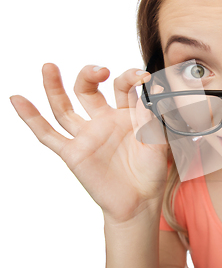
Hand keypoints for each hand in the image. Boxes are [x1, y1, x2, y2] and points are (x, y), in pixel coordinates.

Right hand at [10, 64, 169, 223]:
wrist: (141, 201)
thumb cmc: (151, 171)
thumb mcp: (157, 141)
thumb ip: (149, 118)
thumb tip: (148, 93)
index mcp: (125, 114)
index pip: (121, 87)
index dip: (130, 78)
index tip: (142, 75)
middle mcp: (103, 120)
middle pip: (88, 90)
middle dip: (91, 75)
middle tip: (101, 70)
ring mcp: (86, 136)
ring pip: (63, 107)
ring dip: (53, 87)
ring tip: (49, 66)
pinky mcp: (72, 153)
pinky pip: (47, 135)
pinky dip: (31, 117)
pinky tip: (18, 99)